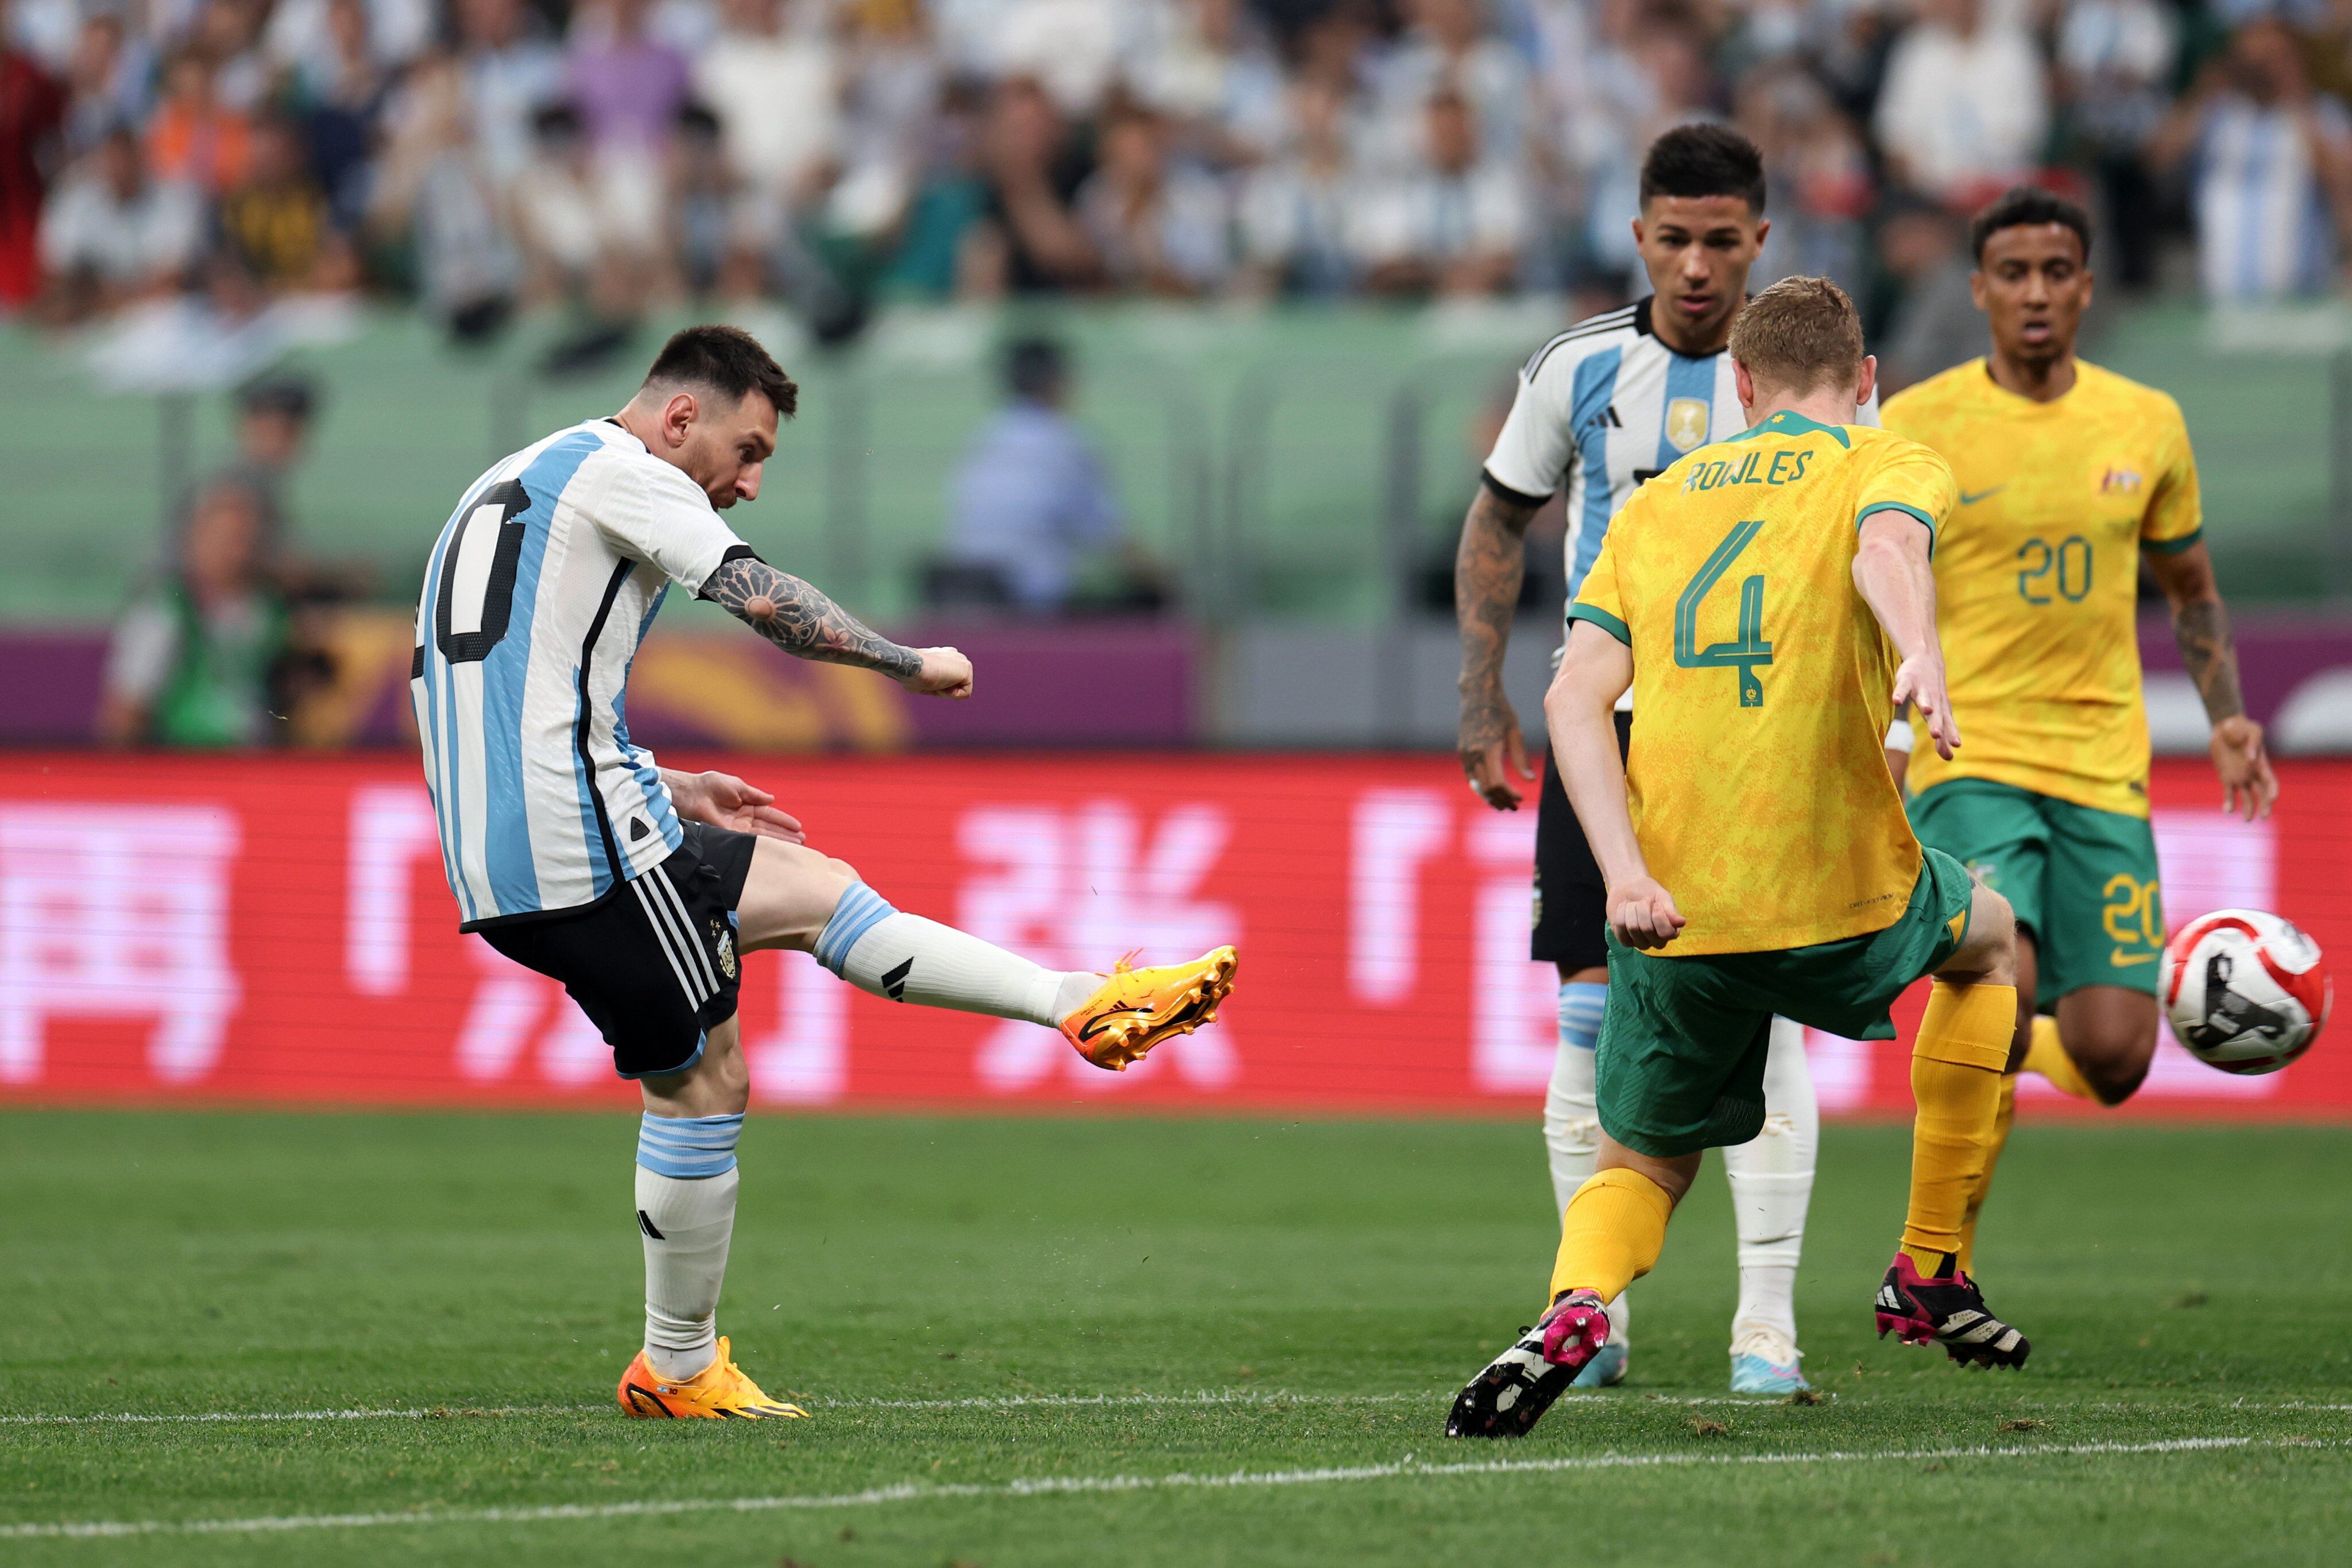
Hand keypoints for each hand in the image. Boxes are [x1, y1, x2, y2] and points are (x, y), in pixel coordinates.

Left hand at [668, 770, 805, 842]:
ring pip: (763, 836)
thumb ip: (754, 794)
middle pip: (769, 827)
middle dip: (785, 834)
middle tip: (802, 840)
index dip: (783, 820)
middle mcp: (744, 819)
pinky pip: (749, 841)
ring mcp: (738, 829)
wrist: (692, 794)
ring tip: (796, 845)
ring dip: (779, 840)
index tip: (798, 827)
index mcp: (747, 804)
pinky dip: (763, 845)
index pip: (770, 814)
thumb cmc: (711, 785)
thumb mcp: (737, 785)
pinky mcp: (730, 835)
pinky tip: (775, 848)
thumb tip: (772, 799)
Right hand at [898, 646, 973, 698]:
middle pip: (954, 685)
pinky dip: (952, 694)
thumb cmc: (912, 675)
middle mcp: (954, 655)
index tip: (925, 680)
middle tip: (930, 681)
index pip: (947, 679)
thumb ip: (931, 681)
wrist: (912, 667)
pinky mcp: (967, 668)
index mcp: (943, 655)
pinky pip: (965, 693)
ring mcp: (962, 660)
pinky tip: (942, 682)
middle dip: (942, 689)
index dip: (935, 687)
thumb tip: (928, 686)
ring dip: (945, 691)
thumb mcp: (921, 679)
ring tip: (935, 680)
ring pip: (958, 689)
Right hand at [1459, 686, 1536, 809]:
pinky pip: (1470, 777)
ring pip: (1476, 786)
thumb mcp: (1516, 733)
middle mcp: (1473, 754)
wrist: (1478, 695)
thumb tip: (1530, 781)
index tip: (1521, 798)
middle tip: (1514, 807)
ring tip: (1502, 804)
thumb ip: (1521, 758)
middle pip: (1486, 789)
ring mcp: (1465, 754)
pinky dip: (1480, 787)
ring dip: (1489, 797)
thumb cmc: (1501, 712)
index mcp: (1489, 750)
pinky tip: (1491, 791)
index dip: (1509, 794)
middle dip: (1501, 800)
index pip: (1497, 783)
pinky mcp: (1462, 752)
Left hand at [1607, 875, 1685, 949]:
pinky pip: (1620, 930)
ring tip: (1634, 904)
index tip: (1656, 903)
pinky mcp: (1625, 941)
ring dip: (1631, 910)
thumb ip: (1670, 909)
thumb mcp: (1662, 896)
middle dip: (1643, 909)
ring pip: (1633, 928)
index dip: (1659, 917)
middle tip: (1643, 900)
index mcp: (1671, 931)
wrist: (1628, 887)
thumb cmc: (1648, 892)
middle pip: (1647, 929)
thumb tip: (1681, 922)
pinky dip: (1621, 914)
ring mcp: (1640, 943)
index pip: (1667, 933)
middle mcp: (1657, 941)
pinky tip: (1624, 909)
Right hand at [1891, 656, 1958, 759]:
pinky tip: (1896, 702)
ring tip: (1926, 712)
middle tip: (1936, 735)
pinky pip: (1902, 688)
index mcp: (1942, 710)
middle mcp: (1933, 700)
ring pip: (1923, 698)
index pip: (1947, 725)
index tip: (1955, 747)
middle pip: (1936, 714)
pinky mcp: (1907, 680)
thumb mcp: (1940, 714)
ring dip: (1925, 704)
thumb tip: (1950, 758)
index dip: (1951, 735)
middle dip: (1936, 724)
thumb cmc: (1934, 694)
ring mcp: (1920, 689)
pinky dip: (1900, 694)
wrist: (1927, 660)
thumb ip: (1943, 736)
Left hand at [2211, 714, 2277, 820]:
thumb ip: (2253, 743)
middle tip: (2263, 816)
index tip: (2272, 798)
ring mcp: (2240, 777)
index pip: (2271, 781)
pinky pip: (2229, 793)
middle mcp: (2253, 774)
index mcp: (2262, 764)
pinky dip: (2229, 803)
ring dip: (2248, 809)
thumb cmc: (2242, 727)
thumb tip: (2251, 759)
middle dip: (2264, 805)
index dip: (2273, 790)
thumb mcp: (2252, 730)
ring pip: (2247, 797)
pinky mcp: (2227, 777)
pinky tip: (2227, 810)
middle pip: (2262, 793)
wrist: (2225, 727)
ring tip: (2247, 820)